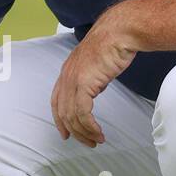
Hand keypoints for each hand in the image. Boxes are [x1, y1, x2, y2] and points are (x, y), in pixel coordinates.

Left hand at [50, 14, 138, 147]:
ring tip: (97, 140)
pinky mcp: (84, 84)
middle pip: (62, 112)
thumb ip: (91, 79)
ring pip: (72, 116)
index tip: (66, 133)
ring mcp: (73, 80)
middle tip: (88, 142)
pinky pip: (83, 113)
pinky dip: (90, 127)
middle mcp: (66, 76)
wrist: (120, 32)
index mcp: (67, 71)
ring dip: (85, 132)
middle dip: (74, 131)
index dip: (60, 119)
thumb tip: (94, 90)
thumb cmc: (113, 44)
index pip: (56, 101)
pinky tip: (99, 132)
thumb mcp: (97, 65)